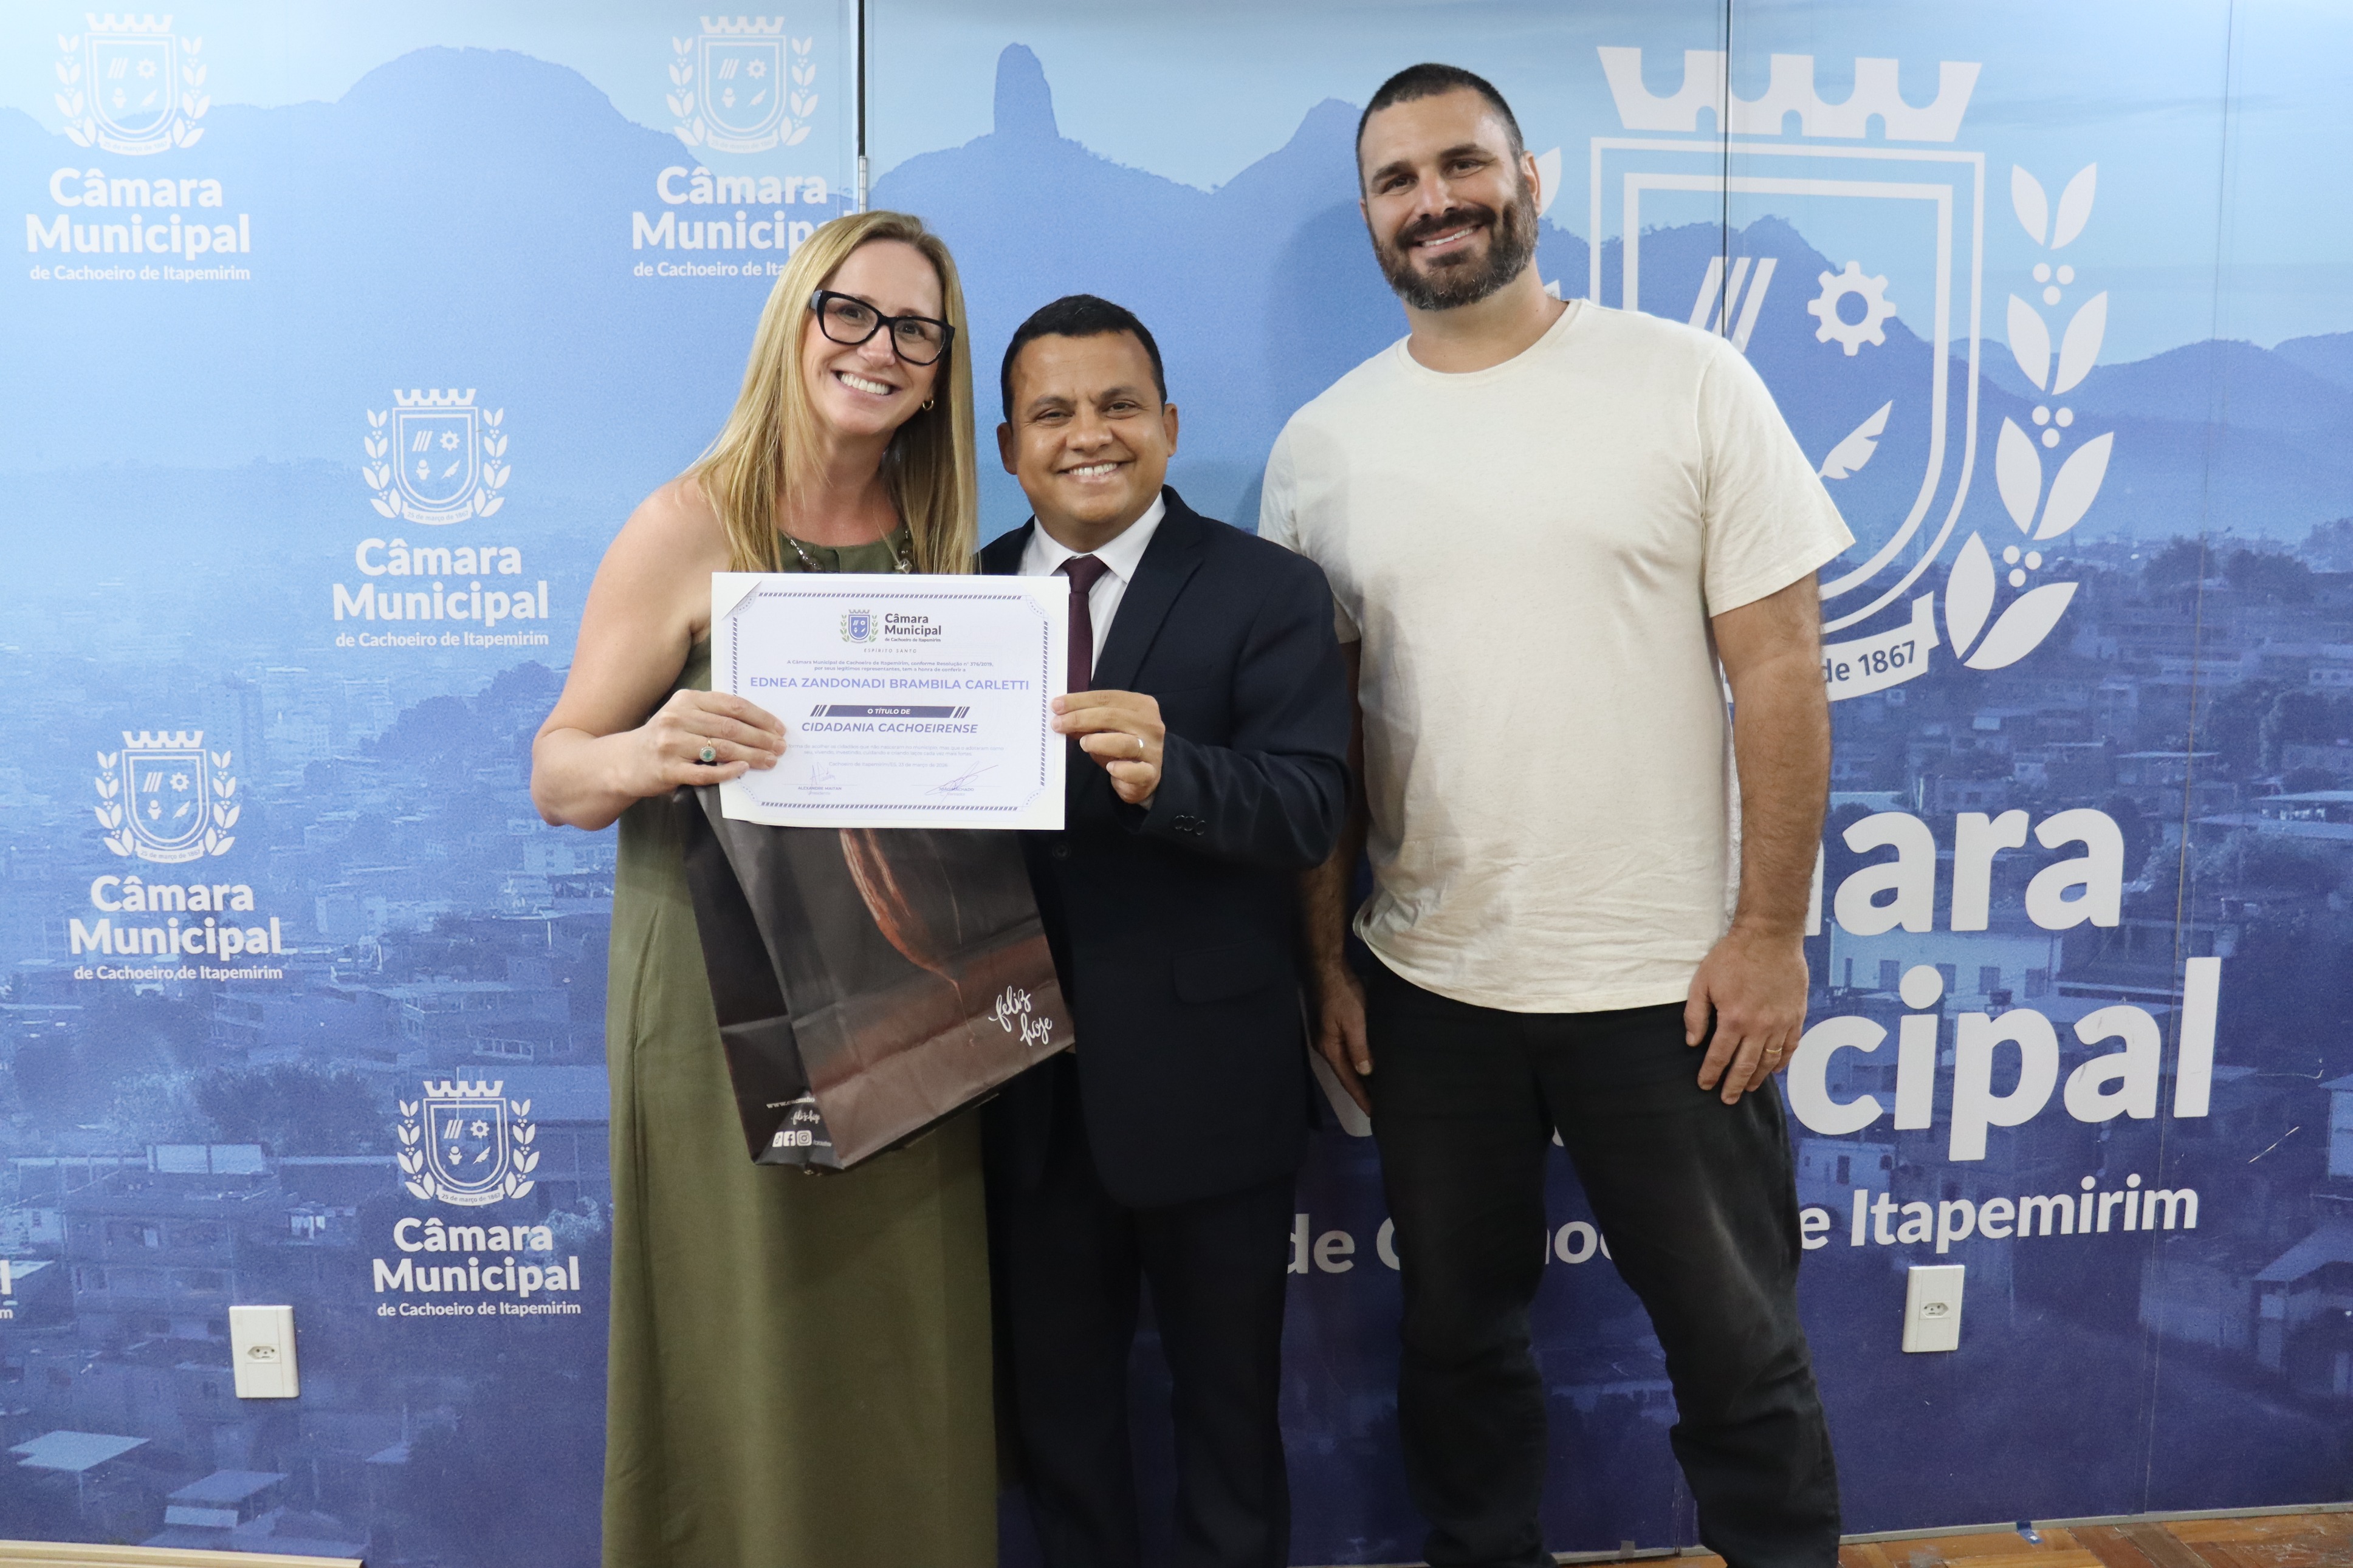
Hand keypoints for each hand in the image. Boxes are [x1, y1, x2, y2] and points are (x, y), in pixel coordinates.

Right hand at [626, 689, 783, 794]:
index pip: (732, 705)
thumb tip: (758, 724)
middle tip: (780, 747)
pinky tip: (743, 769)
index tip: (779, 728)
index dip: (760, 717)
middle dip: (761, 738)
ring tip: (770, 761)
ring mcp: (672, 744)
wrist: (625, 761)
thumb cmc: (663, 737)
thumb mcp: (683, 715)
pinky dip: (728, 771)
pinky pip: (705, 772)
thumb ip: (713, 714)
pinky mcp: (668, 769)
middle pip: (730, 727)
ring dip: (751, 755)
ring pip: (721, 748)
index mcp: (687, 700)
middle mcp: (678, 718)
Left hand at [1052, 689, 1163, 805]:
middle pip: (1113, 717)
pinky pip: (1136, 771)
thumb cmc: (1122, 744)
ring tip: (1083, 743)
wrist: (1146, 773)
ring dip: (1098, 742)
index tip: (1056, 706)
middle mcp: (1150, 724)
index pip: (1107, 698)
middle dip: (1080, 719)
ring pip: (1125, 743)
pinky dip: (1121, 769)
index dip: (1079, 701)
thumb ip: (1089, 721)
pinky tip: (1110, 768)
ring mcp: (1153, 749)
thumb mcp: (1106, 727)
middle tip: (1058, 724)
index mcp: (1141, 705)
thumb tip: (1062, 716)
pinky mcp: (1151, 773)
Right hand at [1309, 962, 1372, 1115]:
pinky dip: (1359, 1063)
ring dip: (1361, 1078)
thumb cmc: (1342, 994)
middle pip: (1346, 1075)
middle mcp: (1326, 1047)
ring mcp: (1328, 1038)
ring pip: (1347, 1064)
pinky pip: (1348, 1053)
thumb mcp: (1353, 1021)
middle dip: (1362, 1091)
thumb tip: (1366, 1072)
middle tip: (1380, 1107)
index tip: (1375, 1114)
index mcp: (1330, 1049)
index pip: (1348, 1080)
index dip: (1362, 1097)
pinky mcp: (1333, 1028)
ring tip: (1377, 1091)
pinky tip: (1369, 1065)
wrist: (1328, 968)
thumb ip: (1359, 1047)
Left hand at [1684, 925, 1808, 1104]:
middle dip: (1734, 1085)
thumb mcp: (1703, 981)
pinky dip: (1783, 1062)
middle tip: (1726, 1099)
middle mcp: (1759, 1027)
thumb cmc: (1733, 956)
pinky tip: (1775, 1070)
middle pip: (1745, 1066)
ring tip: (1747, 1088)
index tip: (1705, 1085)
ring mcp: (1780, 1023)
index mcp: (1733, 1019)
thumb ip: (1695, 1014)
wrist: (1770, 936)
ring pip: (1769, 1061)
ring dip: (1758, 1078)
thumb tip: (1692, 1042)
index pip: (1719, 1057)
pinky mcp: (1796, 1016)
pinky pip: (1791, 1046)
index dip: (1711, 1074)